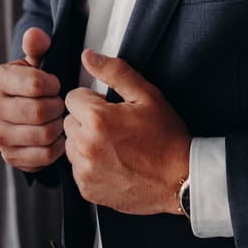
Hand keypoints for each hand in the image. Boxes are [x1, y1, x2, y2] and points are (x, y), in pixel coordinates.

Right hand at [0, 28, 64, 171]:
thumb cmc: (34, 80)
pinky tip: (55, 135)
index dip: (54, 84)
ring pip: (44, 134)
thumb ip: (38, 46)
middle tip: (59, 102)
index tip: (56, 83)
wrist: (24, 105)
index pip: (36, 84)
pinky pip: (44, 155)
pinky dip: (57, 146)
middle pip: (40, 111)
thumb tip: (35, 34)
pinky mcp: (9, 156)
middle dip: (58, 105)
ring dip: (58, 125)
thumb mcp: (36, 60)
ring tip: (57, 117)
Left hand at [64, 50, 190, 214]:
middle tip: (114, 125)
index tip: (108, 106)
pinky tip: (112, 160)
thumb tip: (89, 57)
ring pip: (70, 145)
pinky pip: (76, 168)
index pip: (72, 97)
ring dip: (85, 141)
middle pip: (69, 121)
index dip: (92, 98)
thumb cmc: (165, 137)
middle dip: (87, 119)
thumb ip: (114, 71)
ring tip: (113, 143)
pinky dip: (89, 163)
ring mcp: (85, 171)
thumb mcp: (146, 94)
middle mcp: (86, 147)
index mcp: (98, 119)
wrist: (178, 178)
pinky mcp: (87, 190)